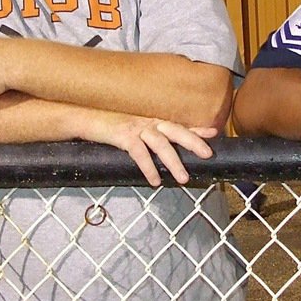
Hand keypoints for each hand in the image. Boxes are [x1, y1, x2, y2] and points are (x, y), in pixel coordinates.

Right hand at [79, 111, 216, 186]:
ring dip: (174, 162)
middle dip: (193, 142)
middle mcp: (148, 122)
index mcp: (153, 121)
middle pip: (176, 130)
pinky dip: (148, 167)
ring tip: (183, 179)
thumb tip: (165, 153)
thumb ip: (150, 139)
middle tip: (208, 155)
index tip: (215, 134)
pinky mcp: (123, 135)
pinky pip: (139, 153)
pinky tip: (155, 181)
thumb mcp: (134, 131)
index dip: (197, 130)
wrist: (85, 119)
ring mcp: (136, 127)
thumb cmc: (111, 127)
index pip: (180, 126)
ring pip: (161, 144)